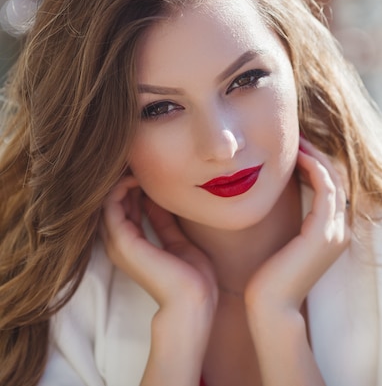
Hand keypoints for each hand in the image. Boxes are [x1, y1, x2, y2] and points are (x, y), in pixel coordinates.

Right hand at [101, 175, 217, 310]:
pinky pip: (110, 206)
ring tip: (136, 165)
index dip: (134, 186)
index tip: (148, 168)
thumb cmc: (192, 276)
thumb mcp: (178, 240)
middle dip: (125, 180)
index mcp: (134, 244)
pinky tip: (136, 177)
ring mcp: (119, 244)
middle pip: (113, 202)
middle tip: (139, 161)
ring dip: (120, 181)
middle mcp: (122, 243)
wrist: (193, 301)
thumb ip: (164, 221)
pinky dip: (120, 188)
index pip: (125, 207)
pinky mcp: (123, 242)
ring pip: (107, 201)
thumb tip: (159, 199)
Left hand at [244, 137, 350, 310]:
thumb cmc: (268, 277)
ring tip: (296, 140)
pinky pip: (326, 188)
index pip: (332, 188)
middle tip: (297, 136)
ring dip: (316, 156)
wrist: (269, 307)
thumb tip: (274, 196)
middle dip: (318, 154)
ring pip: (334, 179)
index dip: (317, 164)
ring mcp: (336, 232)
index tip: (296, 148)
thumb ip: (289, 221)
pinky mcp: (324, 233)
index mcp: (333, 233)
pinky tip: (296, 157)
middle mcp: (340, 231)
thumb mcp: (283, 242)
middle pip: (337, 179)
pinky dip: (314, 168)